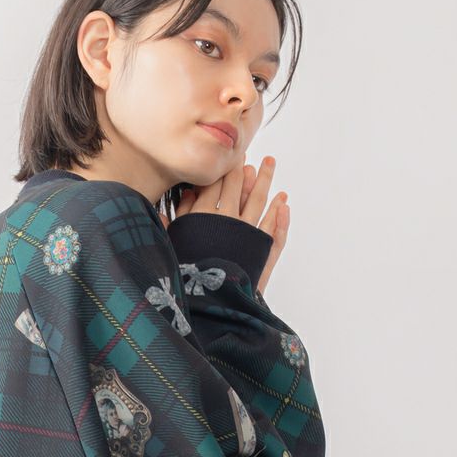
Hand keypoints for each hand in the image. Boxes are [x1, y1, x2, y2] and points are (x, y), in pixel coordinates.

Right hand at [161, 154, 288, 296]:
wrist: (209, 304)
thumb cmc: (186, 278)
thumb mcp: (173, 247)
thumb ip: (174, 223)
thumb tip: (178, 202)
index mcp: (203, 217)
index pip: (212, 185)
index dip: (219, 169)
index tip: (224, 156)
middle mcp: (228, 220)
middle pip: (238, 186)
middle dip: (242, 167)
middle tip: (247, 151)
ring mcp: (247, 232)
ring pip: (259, 200)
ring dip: (265, 180)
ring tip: (270, 163)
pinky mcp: (261, 249)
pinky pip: (273, 226)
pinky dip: (278, 212)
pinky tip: (283, 201)